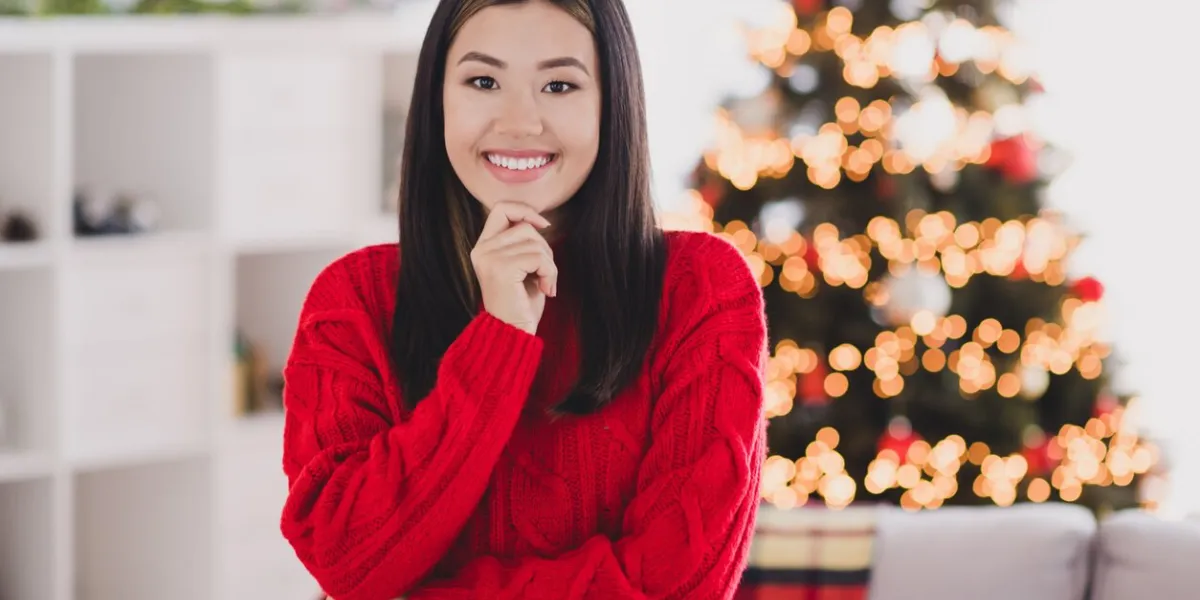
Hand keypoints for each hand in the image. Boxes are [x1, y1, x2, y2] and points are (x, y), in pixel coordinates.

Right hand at [471, 201, 557, 334]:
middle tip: (545, 274)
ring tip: (545, 284)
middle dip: (544, 249)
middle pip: (525, 226)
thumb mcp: (521, 266)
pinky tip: (546, 290)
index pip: (502, 208)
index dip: (525, 211)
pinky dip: (550, 273)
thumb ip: (523, 243)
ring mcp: (490, 258)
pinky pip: (539, 258)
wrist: (512, 333)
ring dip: (549, 264)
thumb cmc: (521, 303)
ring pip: (535, 242)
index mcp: (483, 246)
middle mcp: (482, 249)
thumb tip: (540, 221)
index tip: (544, 226)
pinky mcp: (502, 268)